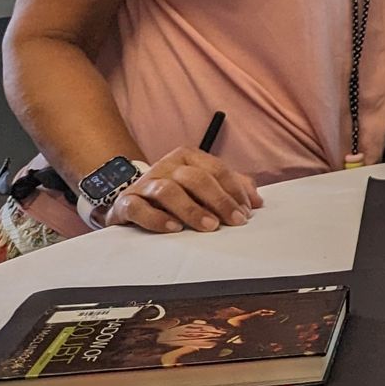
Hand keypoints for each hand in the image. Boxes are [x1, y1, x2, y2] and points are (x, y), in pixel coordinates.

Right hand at [102, 146, 262, 233]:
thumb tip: (257, 201)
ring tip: (209, 226)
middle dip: (219, 200)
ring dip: (192, 210)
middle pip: (196, 178)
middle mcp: (167, 166)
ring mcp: (145, 183)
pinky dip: (157, 219)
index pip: (217, 169)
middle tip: (233, 221)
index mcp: (188, 157)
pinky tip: (174, 228)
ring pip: (168, 191)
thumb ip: (231, 188)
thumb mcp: (204, 186)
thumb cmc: (176, 193)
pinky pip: (138, 208)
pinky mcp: (126, 202)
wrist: (131, 198)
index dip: (234, 191)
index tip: (245, 212)